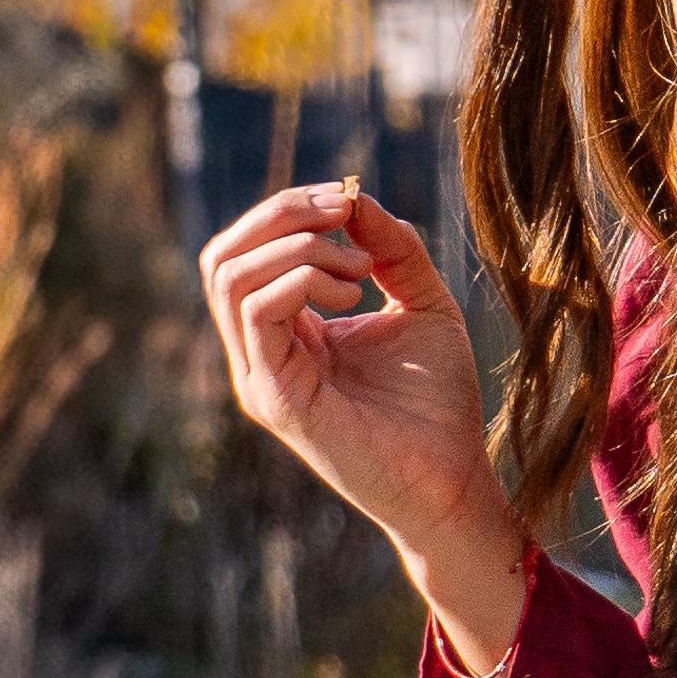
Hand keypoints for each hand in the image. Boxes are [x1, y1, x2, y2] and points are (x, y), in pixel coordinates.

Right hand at [200, 182, 528, 668]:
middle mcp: (261, 353)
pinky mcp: (276, 399)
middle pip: (223, 255)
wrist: (453, 480)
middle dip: (281, 214)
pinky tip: (354, 297)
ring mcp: (261, 377)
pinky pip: (257, 312)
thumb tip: (355, 197)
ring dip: (297, 246)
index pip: (248, 250)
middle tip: (343, 214)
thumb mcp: (422, 302)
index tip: (348, 201)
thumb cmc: (438, 402)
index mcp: (286, 330)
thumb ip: (392, 249)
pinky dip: (302, 279)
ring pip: (229, 276)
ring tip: (359, 270)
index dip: (291, 209)